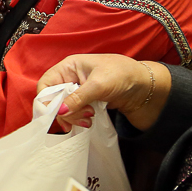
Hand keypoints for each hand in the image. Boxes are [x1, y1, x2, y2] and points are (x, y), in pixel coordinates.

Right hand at [38, 54, 168, 131]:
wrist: (145, 86)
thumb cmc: (122, 75)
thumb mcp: (99, 85)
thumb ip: (78, 98)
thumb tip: (59, 111)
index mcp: (69, 66)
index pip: (46, 84)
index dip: (47, 101)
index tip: (57, 114)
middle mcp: (70, 77)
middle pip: (53, 99)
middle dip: (65, 112)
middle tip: (82, 118)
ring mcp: (77, 90)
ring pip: (63, 108)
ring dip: (73, 118)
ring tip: (88, 121)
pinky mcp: (85, 101)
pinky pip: (73, 112)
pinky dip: (78, 120)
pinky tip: (88, 124)